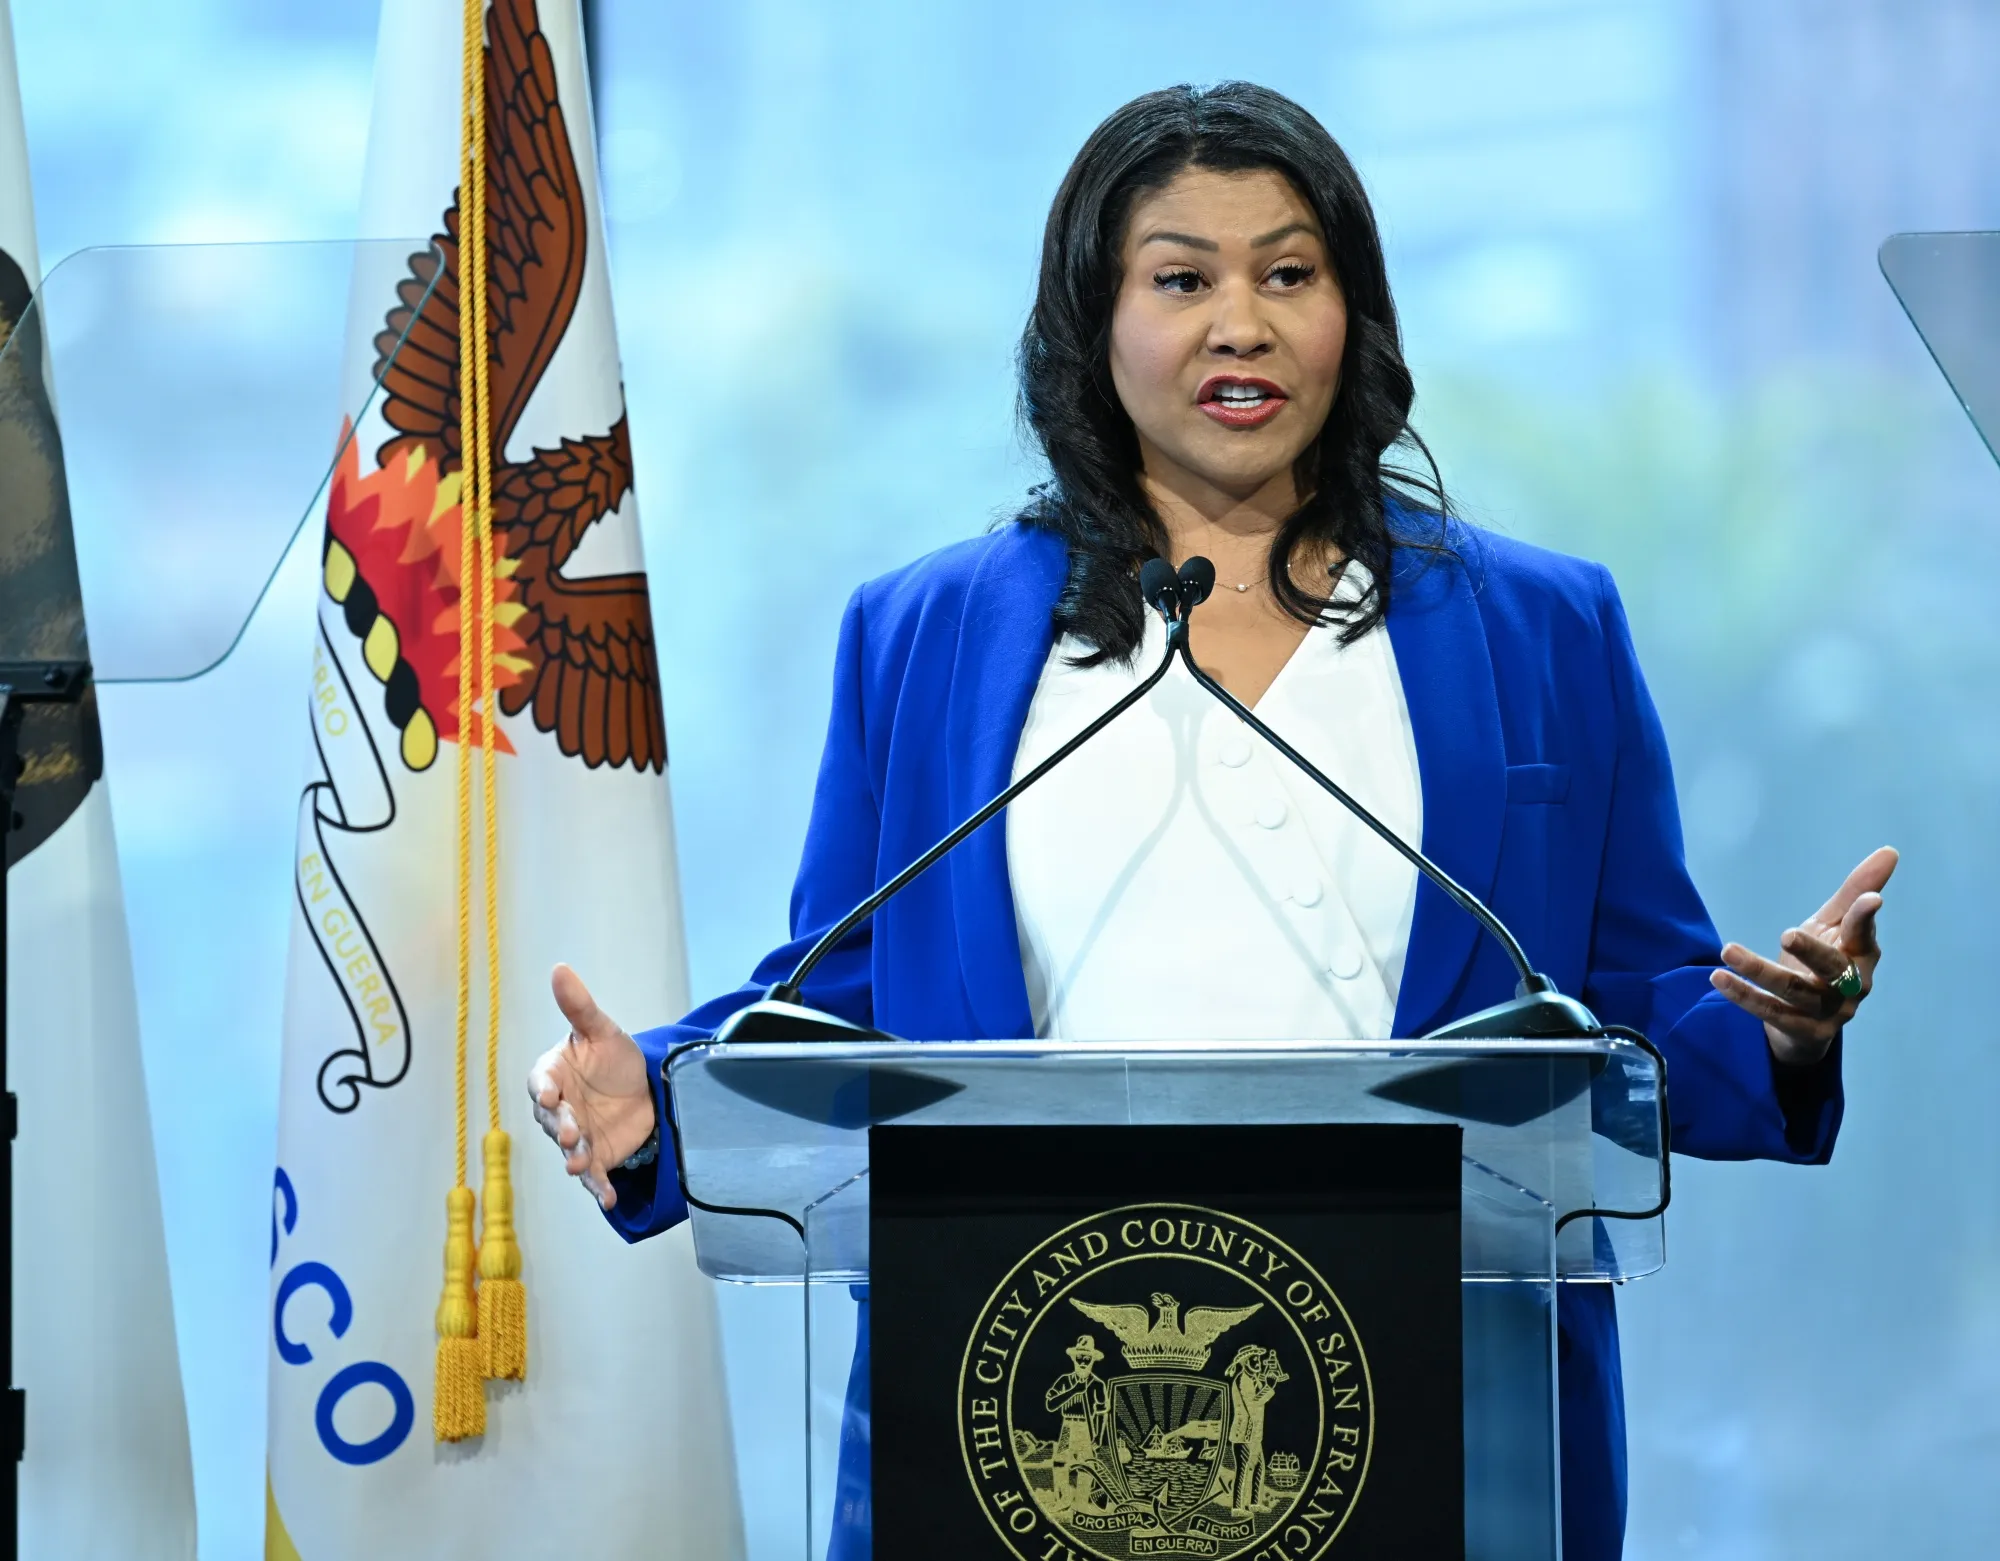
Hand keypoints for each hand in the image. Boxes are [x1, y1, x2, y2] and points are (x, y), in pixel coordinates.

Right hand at [527, 963, 656, 1210]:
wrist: (642, 1086)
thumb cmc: (612, 1055)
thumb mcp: (601, 1029)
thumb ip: (579, 1006)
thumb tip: (559, 968)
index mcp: (554, 1075)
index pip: (541, 1082)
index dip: (544, 1089)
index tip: (551, 1095)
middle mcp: (560, 1109)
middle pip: (553, 1121)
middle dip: (561, 1127)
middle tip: (573, 1131)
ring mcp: (577, 1136)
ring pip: (569, 1150)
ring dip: (573, 1160)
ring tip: (580, 1165)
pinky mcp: (597, 1156)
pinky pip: (593, 1174)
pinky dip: (598, 1187)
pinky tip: (607, 1198)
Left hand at [1711, 846, 1896, 1067]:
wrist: (1807, 1019)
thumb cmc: (1824, 960)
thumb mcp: (1835, 924)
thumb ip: (1855, 890)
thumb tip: (1890, 850)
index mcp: (1861, 955)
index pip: (1863, 934)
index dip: (1865, 918)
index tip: (1870, 900)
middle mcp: (1850, 986)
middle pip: (1831, 969)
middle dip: (1811, 951)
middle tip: (1787, 933)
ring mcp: (1828, 1011)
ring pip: (1793, 991)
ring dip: (1760, 971)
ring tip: (1728, 951)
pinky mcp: (1802, 1030)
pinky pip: (1770, 1012)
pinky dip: (1743, 996)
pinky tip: (1719, 977)